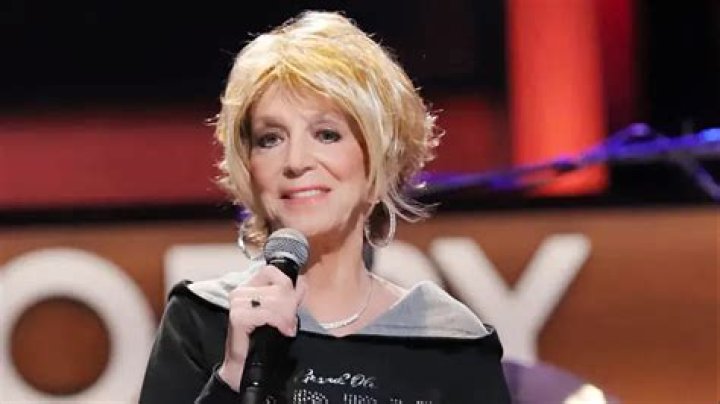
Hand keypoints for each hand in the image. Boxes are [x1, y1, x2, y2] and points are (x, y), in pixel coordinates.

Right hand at [217, 265, 306, 390]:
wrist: (245, 366)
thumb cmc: (261, 340)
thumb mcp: (281, 313)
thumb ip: (291, 297)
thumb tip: (302, 283)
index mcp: (250, 286)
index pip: (274, 271)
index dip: (290, 286)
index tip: (295, 305)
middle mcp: (242, 291)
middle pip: (280, 286)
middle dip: (291, 306)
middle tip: (290, 323)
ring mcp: (238, 303)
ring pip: (276, 299)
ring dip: (286, 316)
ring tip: (286, 328)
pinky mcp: (238, 316)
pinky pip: (268, 312)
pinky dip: (280, 322)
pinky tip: (283, 331)